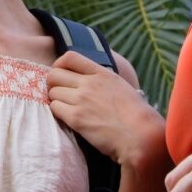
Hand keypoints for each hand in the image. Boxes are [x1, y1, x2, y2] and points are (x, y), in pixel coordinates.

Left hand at [47, 50, 165, 168]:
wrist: (139, 134)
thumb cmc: (135, 113)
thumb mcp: (120, 86)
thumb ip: (102, 79)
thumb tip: (88, 79)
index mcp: (101, 73)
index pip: (69, 57)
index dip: (59, 65)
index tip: (61, 74)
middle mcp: (89, 83)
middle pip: (54, 74)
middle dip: (53, 84)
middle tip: (60, 93)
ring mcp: (81, 99)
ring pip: (52, 92)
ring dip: (56, 100)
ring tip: (67, 108)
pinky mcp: (76, 118)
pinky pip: (55, 108)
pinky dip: (58, 113)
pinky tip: (69, 118)